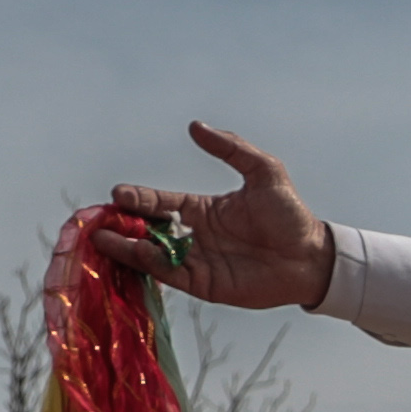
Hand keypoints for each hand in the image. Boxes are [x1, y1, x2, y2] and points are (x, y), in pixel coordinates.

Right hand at [105, 124, 336, 311]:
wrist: (311, 256)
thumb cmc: (290, 214)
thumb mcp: (263, 171)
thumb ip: (231, 148)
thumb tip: (195, 126)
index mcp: (202, 208)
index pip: (161, 203)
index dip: (139, 198)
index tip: (118, 194)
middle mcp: (194, 235)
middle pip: (149, 229)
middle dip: (123, 224)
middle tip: (99, 219)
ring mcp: (197, 261)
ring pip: (153, 254)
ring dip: (127, 247)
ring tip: (103, 238)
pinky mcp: (204, 285)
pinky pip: (171, 274)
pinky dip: (151, 265)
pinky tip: (136, 253)